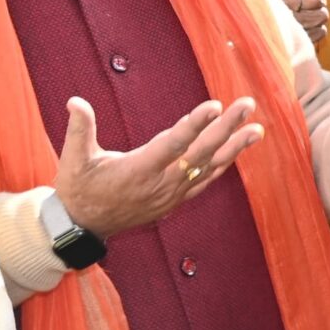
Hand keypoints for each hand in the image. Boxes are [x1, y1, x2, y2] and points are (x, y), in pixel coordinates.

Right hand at [53, 95, 263, 237]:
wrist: (83, 227)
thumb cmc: (78, 189)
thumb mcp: (73, 160)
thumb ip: (79, 130)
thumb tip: (75, 102)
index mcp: (138, 171)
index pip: (172, 145)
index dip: (194, 126)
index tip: (215, 107)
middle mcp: (160, 185)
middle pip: (200, 153)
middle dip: (226, 128)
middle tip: (246, 106)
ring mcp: (170, 195)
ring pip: (208, 168)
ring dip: (233, 147)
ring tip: (256, 128)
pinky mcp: (174, 200)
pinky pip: (204, 181)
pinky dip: (223, 165)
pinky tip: (237, 151)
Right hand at [271, 0, 329, 42]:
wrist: (261, 36)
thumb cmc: (274, 8)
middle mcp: (281, 3)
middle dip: (317, 0)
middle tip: (307, 4)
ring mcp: (290, 24)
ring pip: (322, 15)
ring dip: (318, 16)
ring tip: (304, 18)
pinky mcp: (298, 40)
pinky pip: (322, 31)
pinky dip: (317, 30)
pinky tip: (305, 30)